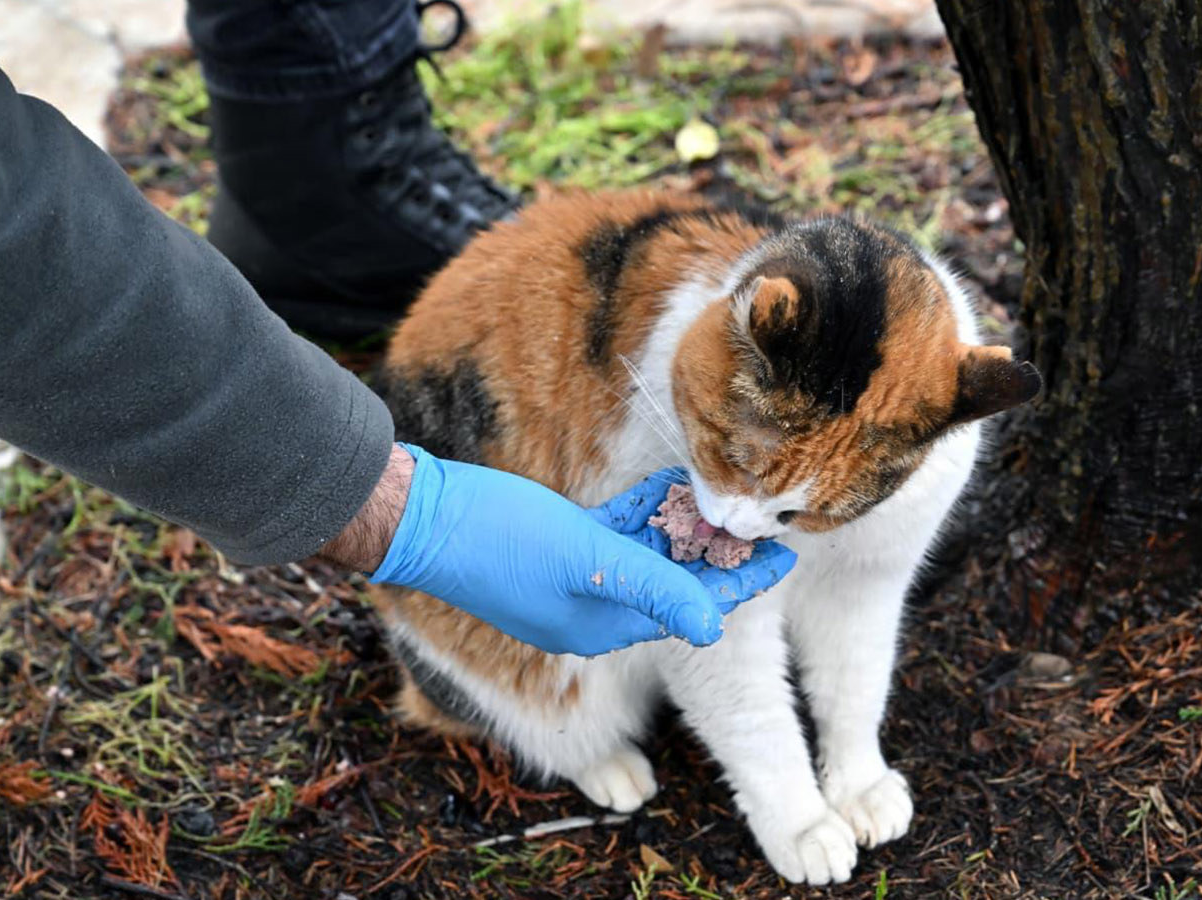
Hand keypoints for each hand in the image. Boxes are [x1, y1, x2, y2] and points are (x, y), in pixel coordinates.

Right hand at [344, 444, 795, 656]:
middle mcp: (593, 606)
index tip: (784, 557)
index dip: (738, 583)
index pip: (689, 607)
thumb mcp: (584, 563)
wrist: (418, 515)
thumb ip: (652, 589)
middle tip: (770, 524)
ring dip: (687, 528)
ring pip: (649, 551)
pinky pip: (617, 528)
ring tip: (733, 502)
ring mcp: (576, 572)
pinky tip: (675, 484)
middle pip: (675, 581)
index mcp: (601, 625)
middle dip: (721, 554)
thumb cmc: (498, 541)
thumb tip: (715, 629)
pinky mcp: (559, 540)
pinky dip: (645, 509)